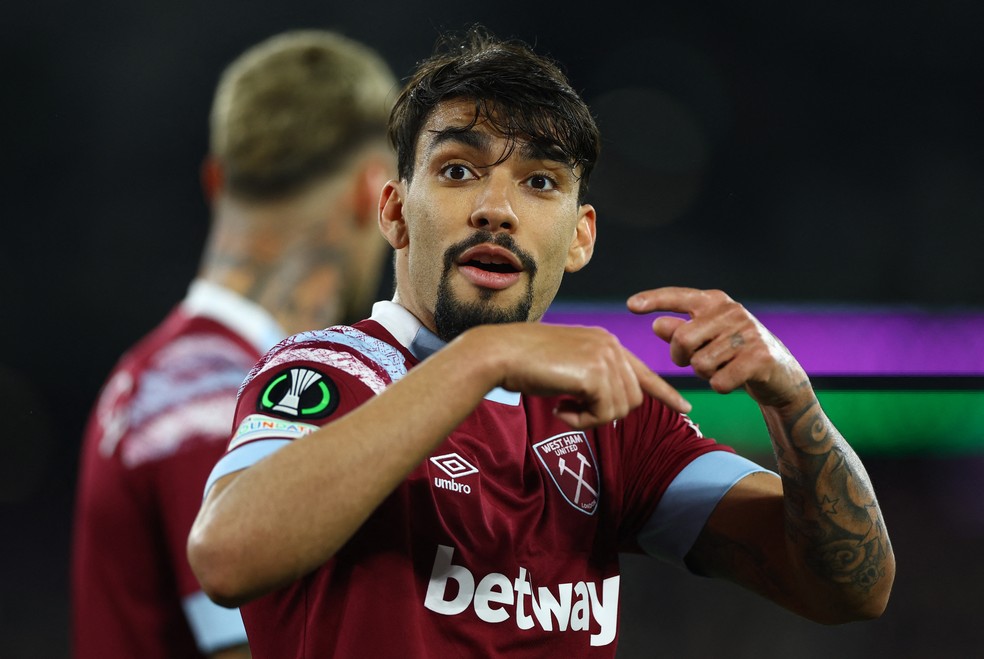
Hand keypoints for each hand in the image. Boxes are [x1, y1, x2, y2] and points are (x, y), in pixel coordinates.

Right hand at [462, 323, 689, 427]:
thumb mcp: (566, 367)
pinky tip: (559, 408)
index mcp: (604, 341)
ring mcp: (605, 357)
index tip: (685, 408)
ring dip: (590, 419)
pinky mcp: (596, 373)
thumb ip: (592, 380)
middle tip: (571, 410)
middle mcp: (610, 345)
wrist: (501, 353)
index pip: (643, 372)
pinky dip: (580, 421)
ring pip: (620, 410)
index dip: (665, 393)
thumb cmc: (524, 363)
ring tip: (563, 406)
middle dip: (604, 414)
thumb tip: (612, 408)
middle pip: (632, 400)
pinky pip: (602, 415)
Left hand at [627, 287, 810, 409]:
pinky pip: (719, 381)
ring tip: (722, 368)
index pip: (678, 296)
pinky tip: (734, 380)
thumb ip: (681, 331)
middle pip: (682, 338)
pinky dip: (720, 386)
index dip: (654, 300)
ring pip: (700, 364)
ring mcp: (748, 332)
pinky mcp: (760, 357)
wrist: (780, 374)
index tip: (630, 306)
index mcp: (715, 302)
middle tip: (693, 362)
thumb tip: (656, 325)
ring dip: (705, 374)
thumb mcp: (706, 339)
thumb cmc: (734, 354)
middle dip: (681, 357)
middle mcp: (732, 311)